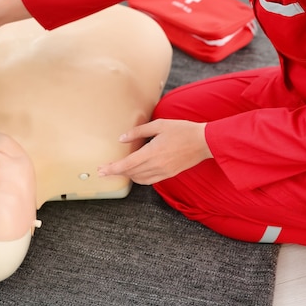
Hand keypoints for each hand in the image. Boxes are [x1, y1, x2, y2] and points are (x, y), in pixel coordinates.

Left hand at [97, 119, 211, 184]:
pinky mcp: (169, 174)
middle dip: (116, 172)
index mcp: (152, 153)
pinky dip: (139, 178)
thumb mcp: (159, 125)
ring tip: (118, 169)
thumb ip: (138, 132)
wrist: (203, 142)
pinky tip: (135, 172)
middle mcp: (156, 165)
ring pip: (139, 178)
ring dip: (127, 175)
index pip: (127, 164)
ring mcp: (163, 172)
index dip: (112, 169)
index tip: (101, 170)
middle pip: (130, 173)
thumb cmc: (182, 130)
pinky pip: (149, 181)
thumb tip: (122, 138)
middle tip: (104, 169)